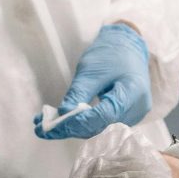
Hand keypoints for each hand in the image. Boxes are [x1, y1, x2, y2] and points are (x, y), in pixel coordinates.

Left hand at [35, 22, 152, 140]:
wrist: (128, 48)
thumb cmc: (111, 54)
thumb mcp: (91, 70)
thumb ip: (78, 93)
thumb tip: (62, 114)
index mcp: (132, 93)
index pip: (103, 115)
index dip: (79, 121)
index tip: (54, 124)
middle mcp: (136, 110)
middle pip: (101, 126)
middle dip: (71, 128)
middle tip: (42, 129)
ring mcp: (132, 116)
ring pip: (100, 128)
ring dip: (73, 129)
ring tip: (46, 127)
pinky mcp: (125, 118)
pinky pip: (102, 124)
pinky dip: (82, 124)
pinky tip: (62, 123)